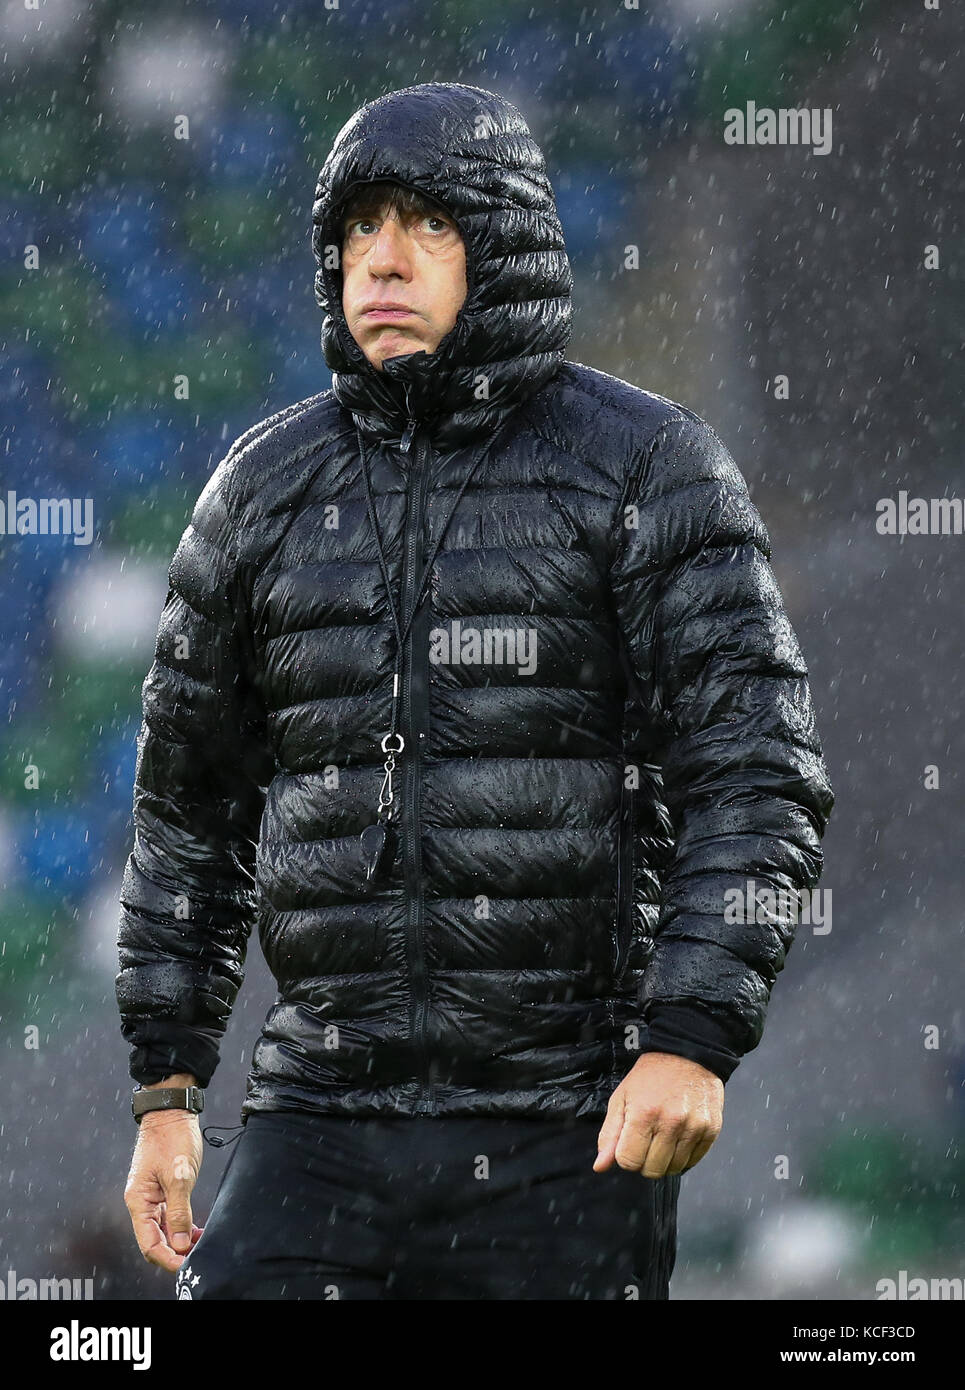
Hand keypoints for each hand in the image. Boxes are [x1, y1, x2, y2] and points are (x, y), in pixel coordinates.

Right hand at [124, 1110, 203, 1271]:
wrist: (172, 1112)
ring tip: (201, 1246)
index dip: (166, 1258)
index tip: (185, 1266)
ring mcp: (153, 1198)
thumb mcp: (179, 1175)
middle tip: (197, 1258)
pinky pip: (171, 1218)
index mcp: (139, 1201)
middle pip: (155, 1240)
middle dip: (174, 1253)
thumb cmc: (172, 1138)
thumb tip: (178, 1244)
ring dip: (180, 1242)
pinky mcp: (165, 1192)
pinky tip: (197, 1233)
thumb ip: (179, 1211)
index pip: (148, 1243)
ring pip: (164, 1231)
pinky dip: (183, 1228)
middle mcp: (142, 1203)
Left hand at [593, 1051, 723, 1177]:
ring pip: (673, 1169)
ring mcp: (694, 1127)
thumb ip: (609, 1134)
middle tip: (648, 1138)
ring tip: (664, 1135)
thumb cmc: (650, 1076)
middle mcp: (671, 1122)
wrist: (687, 1054)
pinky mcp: (711, 1130)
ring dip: (665, 1159)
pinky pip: (693, 1162)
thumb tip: (600, 1166)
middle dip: (645, 1160)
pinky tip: (679, 1136)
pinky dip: (684, 1156)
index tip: (630, 1142)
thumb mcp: (621, 1098)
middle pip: (652, 1170)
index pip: (629, 1161)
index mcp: (644, 1113)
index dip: (626, 1156)